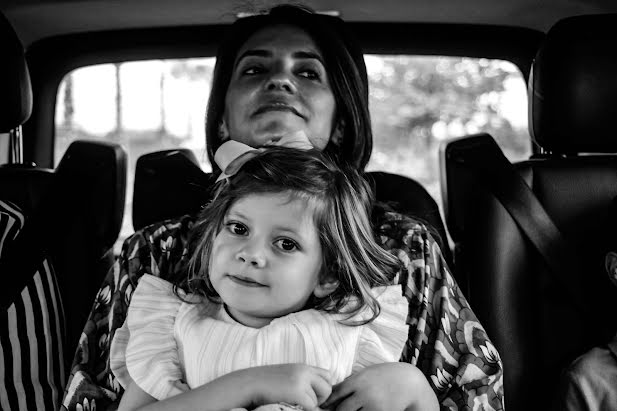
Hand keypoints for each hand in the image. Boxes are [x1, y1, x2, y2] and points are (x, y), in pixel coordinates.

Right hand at [250, 364, 332, 410]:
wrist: (248, 383)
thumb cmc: (264, 383)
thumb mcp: (286, 375)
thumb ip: (301, 379)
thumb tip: (316, 391)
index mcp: (303, 367)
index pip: (327, 375)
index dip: (323, 388)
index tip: (314, 396)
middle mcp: (304, 371)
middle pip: (328, 387)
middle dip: (321, 398)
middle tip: (307, 403)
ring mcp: (301, 380)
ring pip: (318, 399)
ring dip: (309, 405)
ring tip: (293, 402)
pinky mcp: (297, 391)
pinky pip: (311, 406)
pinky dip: (303, 409)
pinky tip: (291, 405)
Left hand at [321, 362, 438, 410]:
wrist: (408, 382)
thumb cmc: (383, 376)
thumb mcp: (365, 374)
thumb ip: (349, 383)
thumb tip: (329, 391)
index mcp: (357, 380)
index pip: (335, 394)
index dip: (328, 401)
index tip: (324, 405)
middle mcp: (364, 393)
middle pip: (342, 409)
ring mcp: (373, 406)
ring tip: (349, 410)